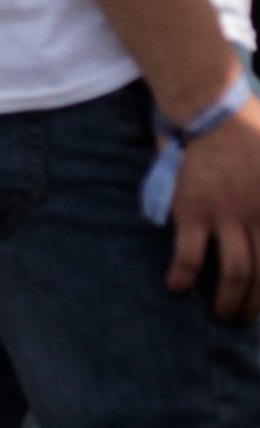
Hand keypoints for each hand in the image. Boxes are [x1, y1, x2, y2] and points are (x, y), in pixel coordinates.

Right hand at [166, 97, 259, 320]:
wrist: (213, 110)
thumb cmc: (252, 130)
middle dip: (257, 303)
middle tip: (245, 317)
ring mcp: (227, 215)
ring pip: (236, 273)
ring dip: (229, 300)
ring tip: (221, 312)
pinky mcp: (194, 212)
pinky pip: (190, 256)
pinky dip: (183, 276)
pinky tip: (176, 287)